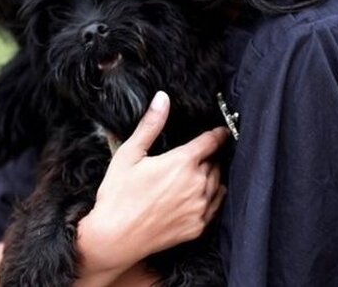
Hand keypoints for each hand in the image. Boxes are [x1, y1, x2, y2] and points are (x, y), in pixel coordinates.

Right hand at [76, 91, 227, 275]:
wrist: (115, 238)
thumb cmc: (119, 194)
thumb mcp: (130, 153)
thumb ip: (150, 124)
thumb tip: (162, 98)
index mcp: (182, 162)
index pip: (211, 141)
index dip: (218, 133)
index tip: (222, 130)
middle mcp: (197, 184)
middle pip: (214, 162)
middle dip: (209, 156)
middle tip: (198, 154)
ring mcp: (199, 208)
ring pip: (217, 183)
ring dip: (211, 175)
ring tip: (199, 172)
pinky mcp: (198, 227)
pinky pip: (215, 205)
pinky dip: (212, 196)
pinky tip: (199, 194)